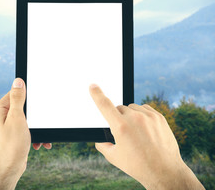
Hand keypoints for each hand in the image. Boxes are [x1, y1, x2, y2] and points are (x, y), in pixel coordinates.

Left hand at [0, 78, 49, 189]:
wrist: (9, 169)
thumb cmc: (11, 145)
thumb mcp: (17, 118)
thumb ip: (18, 99)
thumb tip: (18, 81)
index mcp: (0, 109)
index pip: (15, 93)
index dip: (27, 96)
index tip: (37, 101)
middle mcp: (2, 116)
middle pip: (23, 106)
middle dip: (34, 115)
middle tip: (38, 122)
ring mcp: (7, 126)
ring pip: (27, 119)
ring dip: (36, 127)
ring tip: (40, 136)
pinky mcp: (13, 134)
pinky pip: (27, 128)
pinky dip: (34, 134)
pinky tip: (39, 142)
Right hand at [90, 84, 204, 189]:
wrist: (165, 171)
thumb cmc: (138, 166)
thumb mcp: (115, 158)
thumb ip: (103, 146)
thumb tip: (99, 140)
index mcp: (120, 127)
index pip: (104, 105)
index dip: (97, 94)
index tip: (93, 86)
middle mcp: (134, 118)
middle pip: (119, 108)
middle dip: (118, 117)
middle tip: (124, 132)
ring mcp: (148, 116)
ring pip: (131, 108)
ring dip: (130, 115)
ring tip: (136, 131)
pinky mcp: (158, 116)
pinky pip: (144, 108)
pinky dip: (141, 115)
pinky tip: (144, 128)